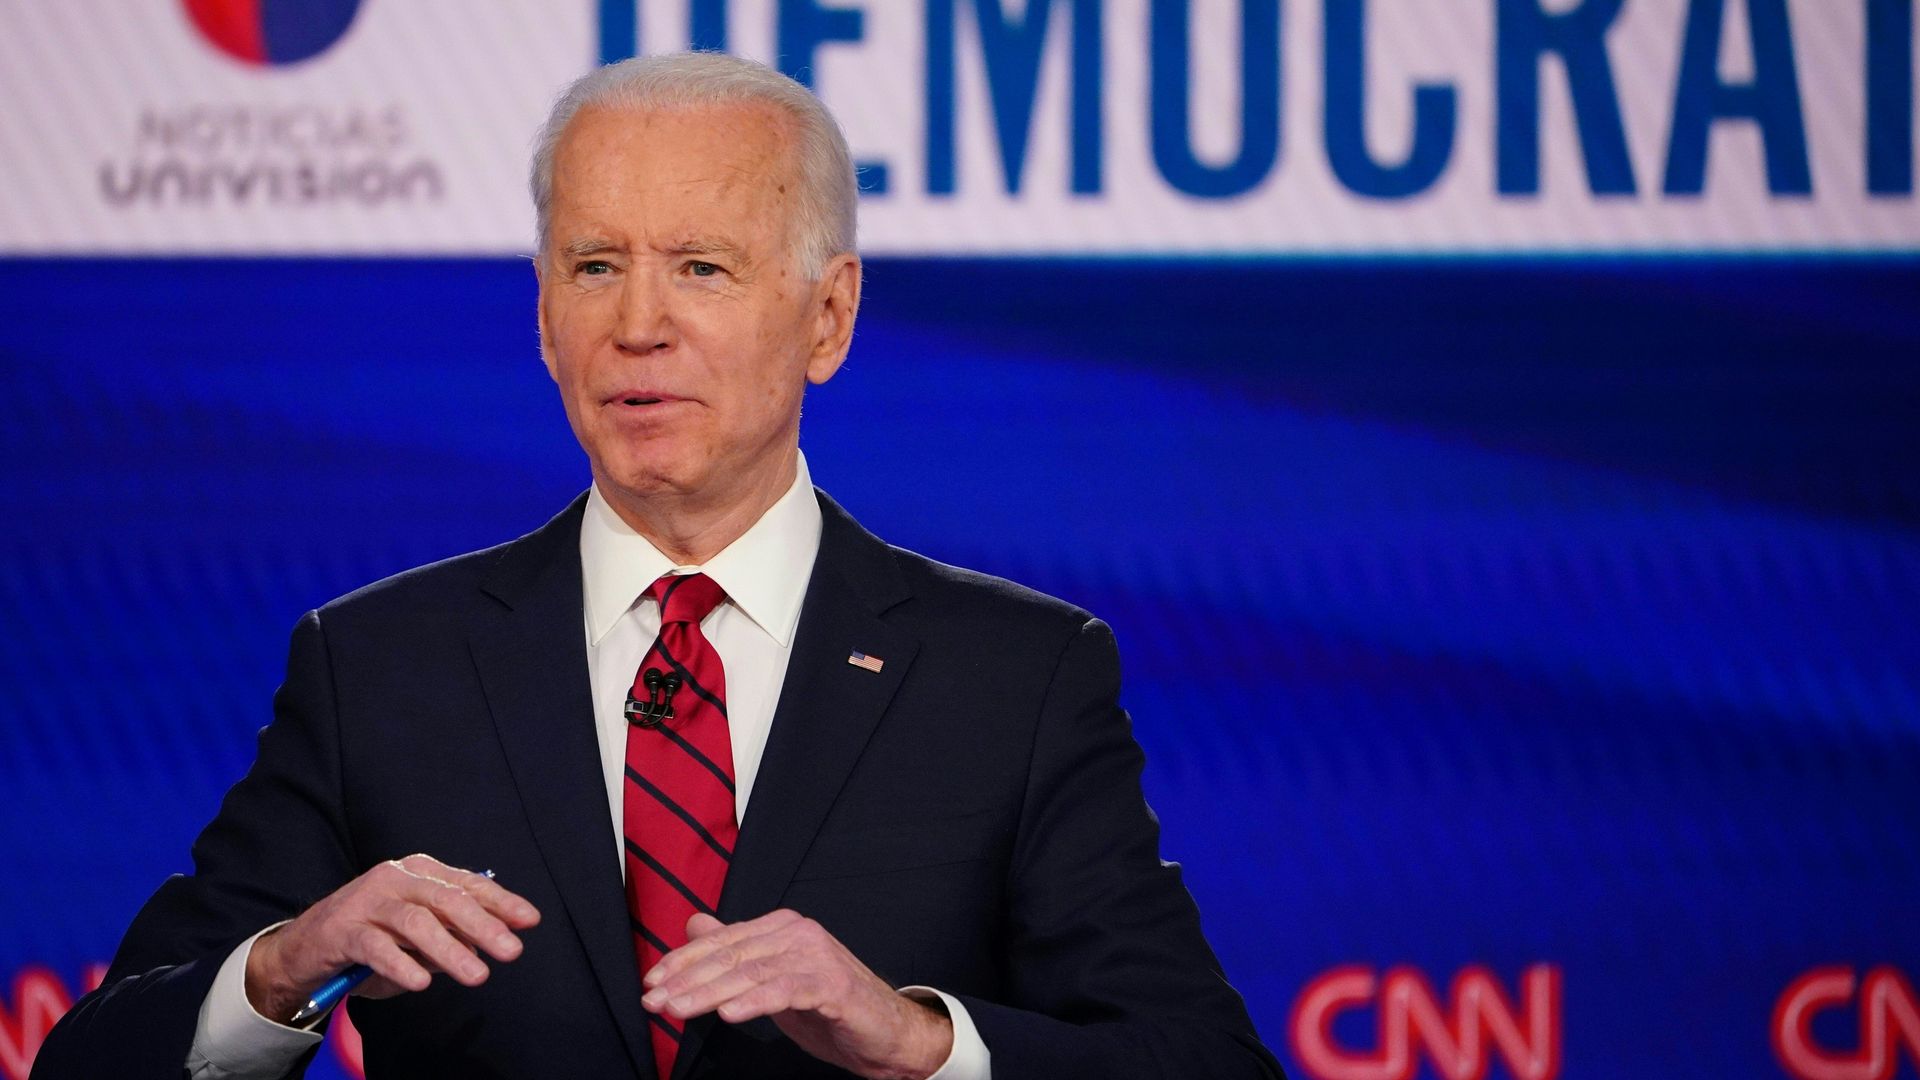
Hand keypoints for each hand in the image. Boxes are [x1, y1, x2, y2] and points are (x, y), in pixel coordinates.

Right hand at [244, 853, 540, 1023]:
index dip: (501, 902)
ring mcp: (367, 901)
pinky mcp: (342, 930)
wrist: (306, 948)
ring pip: (416, 922)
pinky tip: (421, 982)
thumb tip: (491, 942)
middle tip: (511, 951)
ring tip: (476, 976)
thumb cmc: (373, 936)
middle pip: (447, 899)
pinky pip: (376, 947)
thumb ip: (451, 934)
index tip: (529, 921)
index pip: (468, 885)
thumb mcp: (418, 936)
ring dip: (450, 950)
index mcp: (420, 873)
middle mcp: (395, 879)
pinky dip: (401, 964)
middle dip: (484, 926)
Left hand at [641, 910, 952, 1079]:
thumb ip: (737, 951)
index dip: (683, 961)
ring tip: (677, 1009)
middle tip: (654, 1001)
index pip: (721, 941)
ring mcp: (817, 957)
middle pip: (731, 956)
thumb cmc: (829, 1007)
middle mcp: (798, 934)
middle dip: (686, 979)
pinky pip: (784, 991)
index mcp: (782, 928)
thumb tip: (696, 925)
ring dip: (708, 993)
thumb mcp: (773, 978)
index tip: (651, 982)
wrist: (886, 1033)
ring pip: (751, 973)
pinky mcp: (832, 985)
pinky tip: (728, 1015)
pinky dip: (753, 1002)